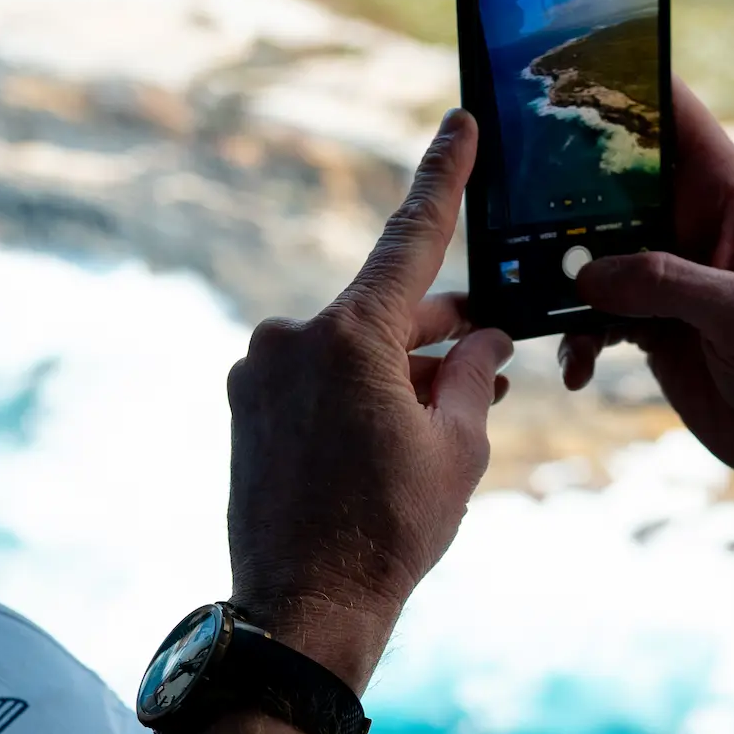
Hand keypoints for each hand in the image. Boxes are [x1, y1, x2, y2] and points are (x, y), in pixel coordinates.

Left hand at [226, 110, 510, 691]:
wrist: (305, 609)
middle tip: (489, 363)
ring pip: (351, 350)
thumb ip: (475, 377)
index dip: (443, 177)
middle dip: (440, 334)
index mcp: (349, 336)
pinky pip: (316, 379)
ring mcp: (259, 372)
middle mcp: (292, 338)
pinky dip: (358, 394)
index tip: (459, 124)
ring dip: (398, 372)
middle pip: (386, 310)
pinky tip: (389, 439)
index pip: (411, 237)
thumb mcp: (458, 449)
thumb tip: (485, 340)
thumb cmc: (389, 533)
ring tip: (443, 424)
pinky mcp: (244, 407)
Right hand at [559, 77, 733, 495]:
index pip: (671, 114)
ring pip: (591, 251)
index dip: (621, 85)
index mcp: (727, 195)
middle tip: (513, 201)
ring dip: (561, 278)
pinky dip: (576, 337)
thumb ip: (665, 282)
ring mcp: (665, 273)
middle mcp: (690, 224)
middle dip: (563, 189)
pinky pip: (593, 314)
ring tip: (542, 306)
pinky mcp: (648, 320)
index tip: (562, 77)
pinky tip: (578, 366)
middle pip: (612, 178)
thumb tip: (588, 275)